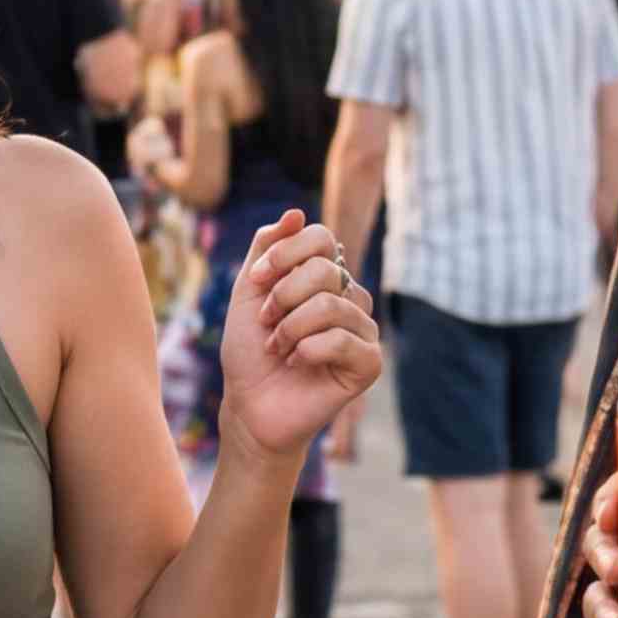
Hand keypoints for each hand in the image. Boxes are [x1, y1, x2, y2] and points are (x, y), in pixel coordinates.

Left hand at [218, 212, 378, 455]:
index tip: (256, 281)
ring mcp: (364, 330)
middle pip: (325, 270)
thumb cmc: (250, 350)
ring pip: (331, 305)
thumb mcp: (248, 290)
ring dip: (289, 329)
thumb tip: (297, 212)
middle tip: (267, 323)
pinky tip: (298, 364)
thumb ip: (267, 247)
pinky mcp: (369, 363)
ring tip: (279, 348)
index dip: (284, 254)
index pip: (321, 238)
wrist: (249, 404)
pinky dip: (307, 351)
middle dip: (283, 297)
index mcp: (326, 277)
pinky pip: (341, 340)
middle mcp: (350, 298)